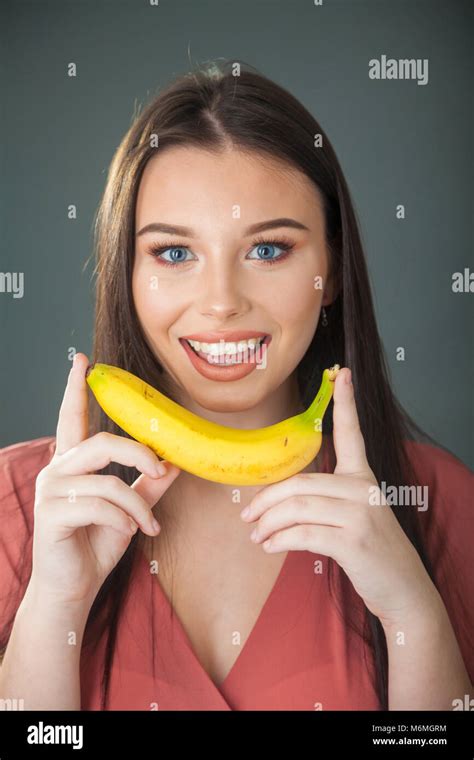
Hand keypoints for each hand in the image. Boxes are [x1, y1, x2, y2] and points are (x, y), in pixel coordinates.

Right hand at [30, 353, 180, 605]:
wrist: (73, 588)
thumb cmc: (96, 544)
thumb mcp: (129, 510)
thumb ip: (148, 485)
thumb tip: (176, 462)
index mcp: (73, 464)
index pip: (71, 418)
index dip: (75, 389)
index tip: (82, 361)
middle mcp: (57, 471)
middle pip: (102, 443)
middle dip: (138, 453)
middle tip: (162, 470)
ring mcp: (51, 492)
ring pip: (107, 480)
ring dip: (137, 504)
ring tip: (149, 524)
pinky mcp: (50, 514)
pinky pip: (99, 505)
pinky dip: (123, 518)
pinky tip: (131, 531)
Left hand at [240, 367, 438, 628]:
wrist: (402, 588)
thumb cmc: (370, 549)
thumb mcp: (353, 515)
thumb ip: (323, 500)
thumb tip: (273, 504)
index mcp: (363, 476)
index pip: (352, 433)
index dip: (346, 402)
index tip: (342, 373)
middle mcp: (363, 488)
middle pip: (299, 484)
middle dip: (266, 500)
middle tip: (247, 516)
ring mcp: (360, 513)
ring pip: (296, 508)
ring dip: (267, 523)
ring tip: (256, 535)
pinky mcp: (353, 540)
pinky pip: (302, 534)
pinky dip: (279, 541)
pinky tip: (269, 547)